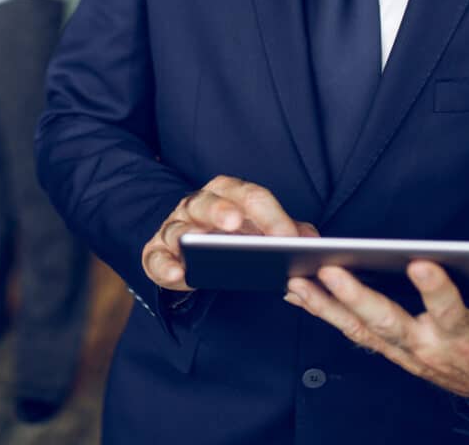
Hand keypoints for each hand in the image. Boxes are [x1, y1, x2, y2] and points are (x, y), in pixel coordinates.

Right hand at [142, 175, 316, 291]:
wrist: (193, 247)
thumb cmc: (231, 235)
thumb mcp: (260, 230)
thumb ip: (285, 232)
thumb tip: (312, 240)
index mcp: (228, 194)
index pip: (249, 196)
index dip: (269, 215)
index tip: (287, 237)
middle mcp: (198, 205)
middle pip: (208, 202)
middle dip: (221, 210)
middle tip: (235, 223)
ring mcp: (175, 227)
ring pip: (178, 227)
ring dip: (188, 236)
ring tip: (201, 251)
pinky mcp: (156, 252)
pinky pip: (156, 258)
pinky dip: (165, 266)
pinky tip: (179, 275)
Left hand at [284, 233, 468, 400]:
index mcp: (467, 335)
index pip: (451, 311)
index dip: (437, 290)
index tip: (422, 263)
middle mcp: (429, 347)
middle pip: (390, 323)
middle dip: (359, 298)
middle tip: (332, 271)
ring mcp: (405, 351)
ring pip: (361, 329)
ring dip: (327, 306)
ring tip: (297, 280)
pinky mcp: (389, 350)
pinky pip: (351, 332)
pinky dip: (323, 313)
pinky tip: (298, 294)